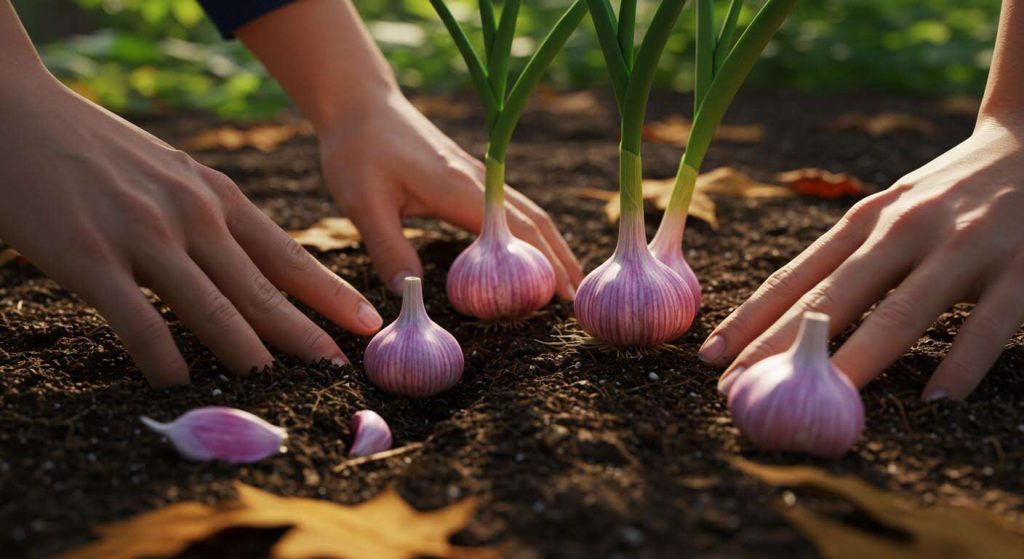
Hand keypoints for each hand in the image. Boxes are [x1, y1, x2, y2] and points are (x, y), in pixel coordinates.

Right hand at [0, 82, 382, 386]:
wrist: (16, 110)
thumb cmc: (94, 148)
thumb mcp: (170, 171)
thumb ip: (206, 214)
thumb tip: (242, 263)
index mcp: (215, 195)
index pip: (288, 256)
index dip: (331, 295)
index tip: (365, 323)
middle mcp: (193, 216)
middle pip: (264, 293)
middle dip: (309, 339)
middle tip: (342, 374)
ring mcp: (145, 237)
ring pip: (216, 313)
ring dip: (252, 361)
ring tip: (282, 396)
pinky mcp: (92, 258)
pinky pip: (142, 325)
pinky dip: (167, 364)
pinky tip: (184, 388)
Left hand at [318, 91, 582, 296]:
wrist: (359, 102)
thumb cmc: (357, 149)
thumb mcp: (363, 203)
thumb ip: (388, 249)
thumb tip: (408, 295)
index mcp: (458, 188)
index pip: (514, 232)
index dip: (542, 265)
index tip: (561, 297)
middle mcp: (476, 180)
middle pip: (534, 222)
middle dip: (560, 259)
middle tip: (578, 298)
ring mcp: (475, 176)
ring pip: (526, 212)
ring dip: (551, 245)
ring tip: (567, 280)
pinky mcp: (465, 175)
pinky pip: (509, 206)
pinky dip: (530, 232)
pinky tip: (528, 250)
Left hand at [702, 112, 1023, 400]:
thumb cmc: (948, 192)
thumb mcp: (890, 212)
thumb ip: (849, 258)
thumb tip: (787, 318)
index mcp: (866, 219)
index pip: (796, 277)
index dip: (751, 320)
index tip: (712, 358)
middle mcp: (904, 230)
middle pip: (833, 299)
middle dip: (782, 349)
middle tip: (743, 392)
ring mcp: (962, 247)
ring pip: (901, 314)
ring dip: (858, 361)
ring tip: (823, 404)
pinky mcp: (1023, 267)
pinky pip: (987, 325)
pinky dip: (960, 364)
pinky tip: (935, 399)